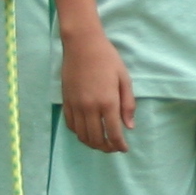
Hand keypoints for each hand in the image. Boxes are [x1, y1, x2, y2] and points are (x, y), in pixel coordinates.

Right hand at [61, 25, 134, 153]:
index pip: (114, 133)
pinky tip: (87, 132)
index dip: (119, 145)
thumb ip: (128, 105)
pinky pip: (71, 125)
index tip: (124, 149)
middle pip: (97, 138)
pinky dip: (79, 134)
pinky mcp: (66, 102)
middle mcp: (90, 108)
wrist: (82, 45)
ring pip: (82, 135)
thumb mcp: (124, 79)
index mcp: (108, 102)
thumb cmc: (107, 59)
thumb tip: (129, 127)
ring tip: (101, 143)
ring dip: (92, 144)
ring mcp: (76, 106)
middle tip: (113, 147)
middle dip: (106, 148)